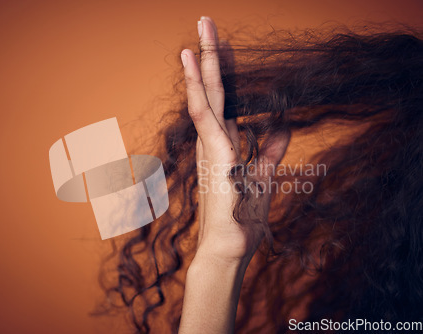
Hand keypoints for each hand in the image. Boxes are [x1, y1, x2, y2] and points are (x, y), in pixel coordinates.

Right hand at [181, 16, 289, 265]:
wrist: (230, 244)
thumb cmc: (242, 213)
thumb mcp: (265, 173)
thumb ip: (272, 146)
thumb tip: (283, 121)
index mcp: (225, 143)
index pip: (225, 98)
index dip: (225, 70)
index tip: (224, 44)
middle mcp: (214, 139)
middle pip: (213, 90)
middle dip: (210, 56)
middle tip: (206, 23)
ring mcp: (210, 145)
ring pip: (206, 95)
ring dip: (202, 63)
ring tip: (198, 33)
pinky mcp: (214, 153)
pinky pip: (205, 114)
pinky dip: (199, 87)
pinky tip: (192, 63)